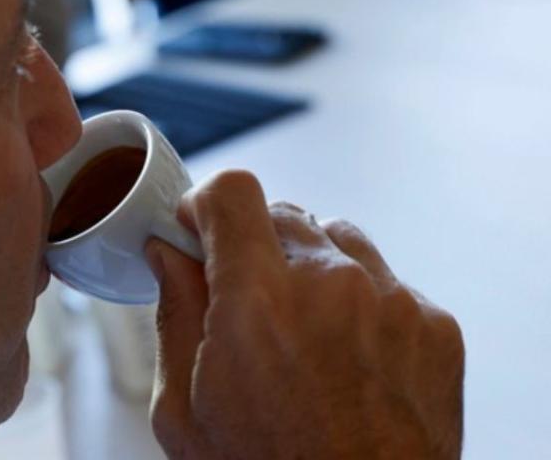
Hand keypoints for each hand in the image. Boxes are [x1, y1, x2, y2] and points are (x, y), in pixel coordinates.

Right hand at [146, 171, 464, 459]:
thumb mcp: (185, 410)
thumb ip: (174, 313)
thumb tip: (167, 255)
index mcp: (257, 303)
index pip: (232, 192)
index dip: (206, 204)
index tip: (198, 227)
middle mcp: (332, 286)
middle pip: (282, 211)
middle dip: (252, 243)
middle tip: (243, 297)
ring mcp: (392, 302)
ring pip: (335, 237)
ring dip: (308, 265)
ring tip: (299, 328)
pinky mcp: (434, 325)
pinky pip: (385, 279)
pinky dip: (358, 301)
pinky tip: (345, 354)